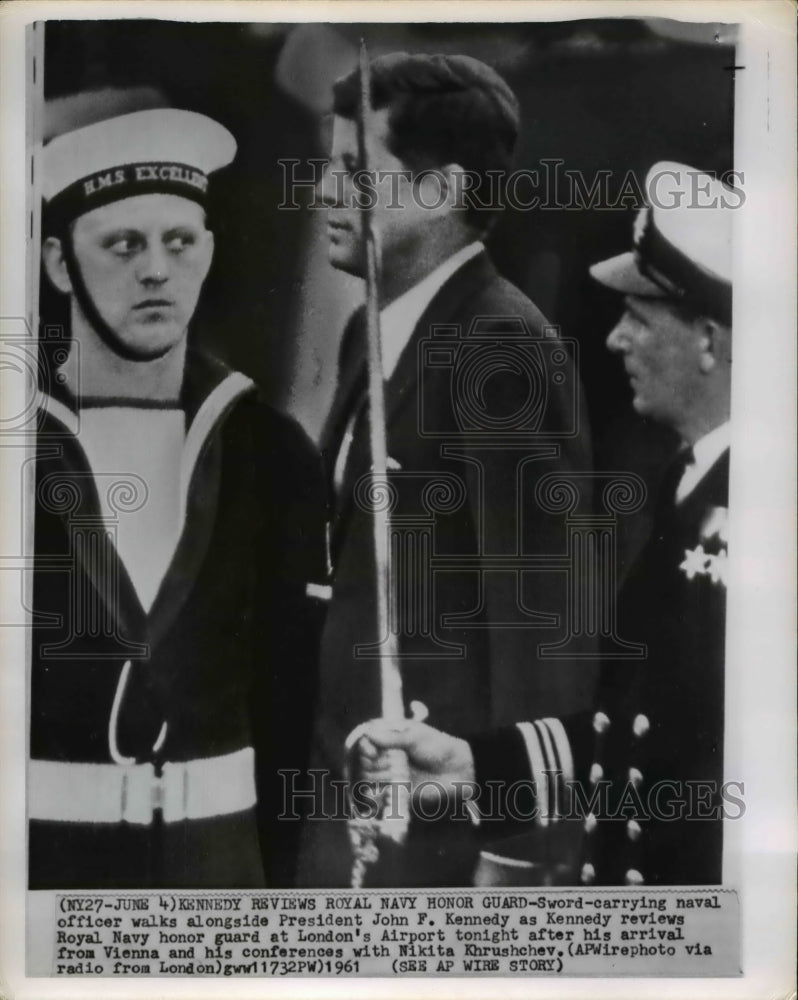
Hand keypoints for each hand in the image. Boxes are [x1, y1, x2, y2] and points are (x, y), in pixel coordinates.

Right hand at [355, 718, 475, 808]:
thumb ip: (391, 738)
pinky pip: (378, 794)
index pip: (366, 741)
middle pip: (363, 760)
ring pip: (367, 777)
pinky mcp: (396, 790)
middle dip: (372, 762)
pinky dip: (378, 792)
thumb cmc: (438, 747)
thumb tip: (368, 733)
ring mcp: (391, 773)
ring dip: (378, 776)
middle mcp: (387, 755)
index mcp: (390, 737)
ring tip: (395, 773)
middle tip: (389, 762)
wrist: (456, 770)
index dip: (365, 747)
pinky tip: (389, 787)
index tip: (372, 752)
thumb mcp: (415, 737)